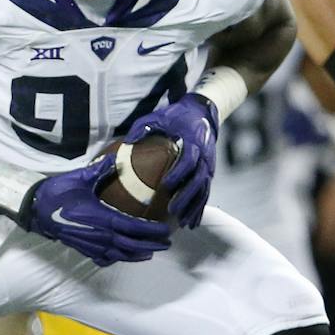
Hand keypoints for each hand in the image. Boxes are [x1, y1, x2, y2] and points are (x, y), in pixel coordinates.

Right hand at [22, 154, 171, 265]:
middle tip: (165, 244)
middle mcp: (99, 234)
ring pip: (118, 255)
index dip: (151, 230)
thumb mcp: (80, 178)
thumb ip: (100, 169)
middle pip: (131, 245)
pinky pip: (102, 258)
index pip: (134, 227)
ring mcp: (90, 244)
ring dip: (135, 255)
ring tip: (148, 254)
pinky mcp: (82, 247)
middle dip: (150, 245)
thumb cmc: (58, 193)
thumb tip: (117, 159)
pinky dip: (114, 259)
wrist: (35, 209)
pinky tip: (120, 257)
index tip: (165, 230)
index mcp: (102, 217)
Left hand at [124, 93, 219, 227]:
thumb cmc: (175, 115)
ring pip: (204, 190)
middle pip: (199, 180)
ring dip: (194, 207)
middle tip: (171, 210)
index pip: (188, 160)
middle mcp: (205, 156)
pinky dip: (199, 209)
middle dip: (186, 196)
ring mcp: (209, 165)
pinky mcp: (209, 172)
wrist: (202, 112)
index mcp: (193, 142)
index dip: (179, 173)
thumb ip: (143, 128)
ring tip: (183, 223)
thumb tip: (126, 142)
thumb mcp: (158, 117)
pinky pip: (206, 193)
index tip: (166, 185)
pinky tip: (191, 223)